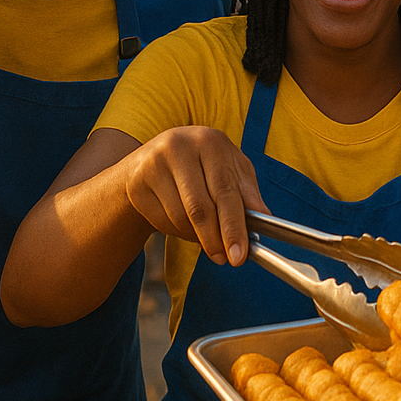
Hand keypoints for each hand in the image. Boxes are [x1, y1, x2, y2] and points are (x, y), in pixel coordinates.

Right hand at [125, 126, 267, 266]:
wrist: (154, 158)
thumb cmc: (202, 164)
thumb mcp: (230, 169)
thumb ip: (247, 192)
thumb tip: (264, 217)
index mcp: (209, 141)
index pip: (225, 189)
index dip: (233, 225)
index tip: (240, 254)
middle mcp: (179, 147)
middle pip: (200, 206)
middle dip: (215, 238)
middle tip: (225, 259)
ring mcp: (153, 164)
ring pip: (180, 217)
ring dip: (196, 236)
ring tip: (206, 235)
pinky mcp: (136, 183)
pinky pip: (161, 221)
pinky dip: (177, 231)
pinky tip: (184, 223)